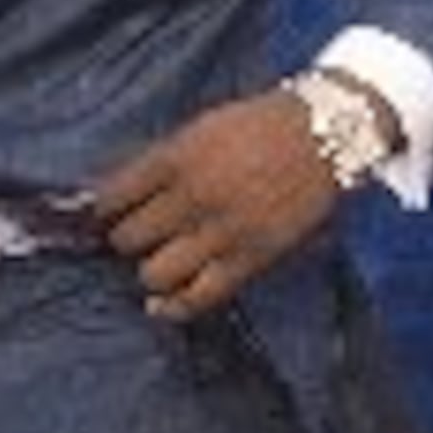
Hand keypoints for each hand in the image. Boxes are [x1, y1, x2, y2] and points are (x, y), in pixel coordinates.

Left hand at [92, 91, 342, 321]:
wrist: (328, 134)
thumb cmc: (264, 125)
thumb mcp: (203, 129)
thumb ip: (164, 161)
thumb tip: (123, 195)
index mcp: (174, 158)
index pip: (111, 197)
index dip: (104, 211)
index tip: (109, 216)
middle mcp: (191, 197)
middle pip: (127, 239)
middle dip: (128, 240)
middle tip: (141, 238)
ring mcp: (220, 231)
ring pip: (153, 273)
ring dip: (151, 271)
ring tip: (162, 263)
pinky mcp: (249, 259)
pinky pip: (197, 297)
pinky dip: (173, 307)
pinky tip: (162, 305)